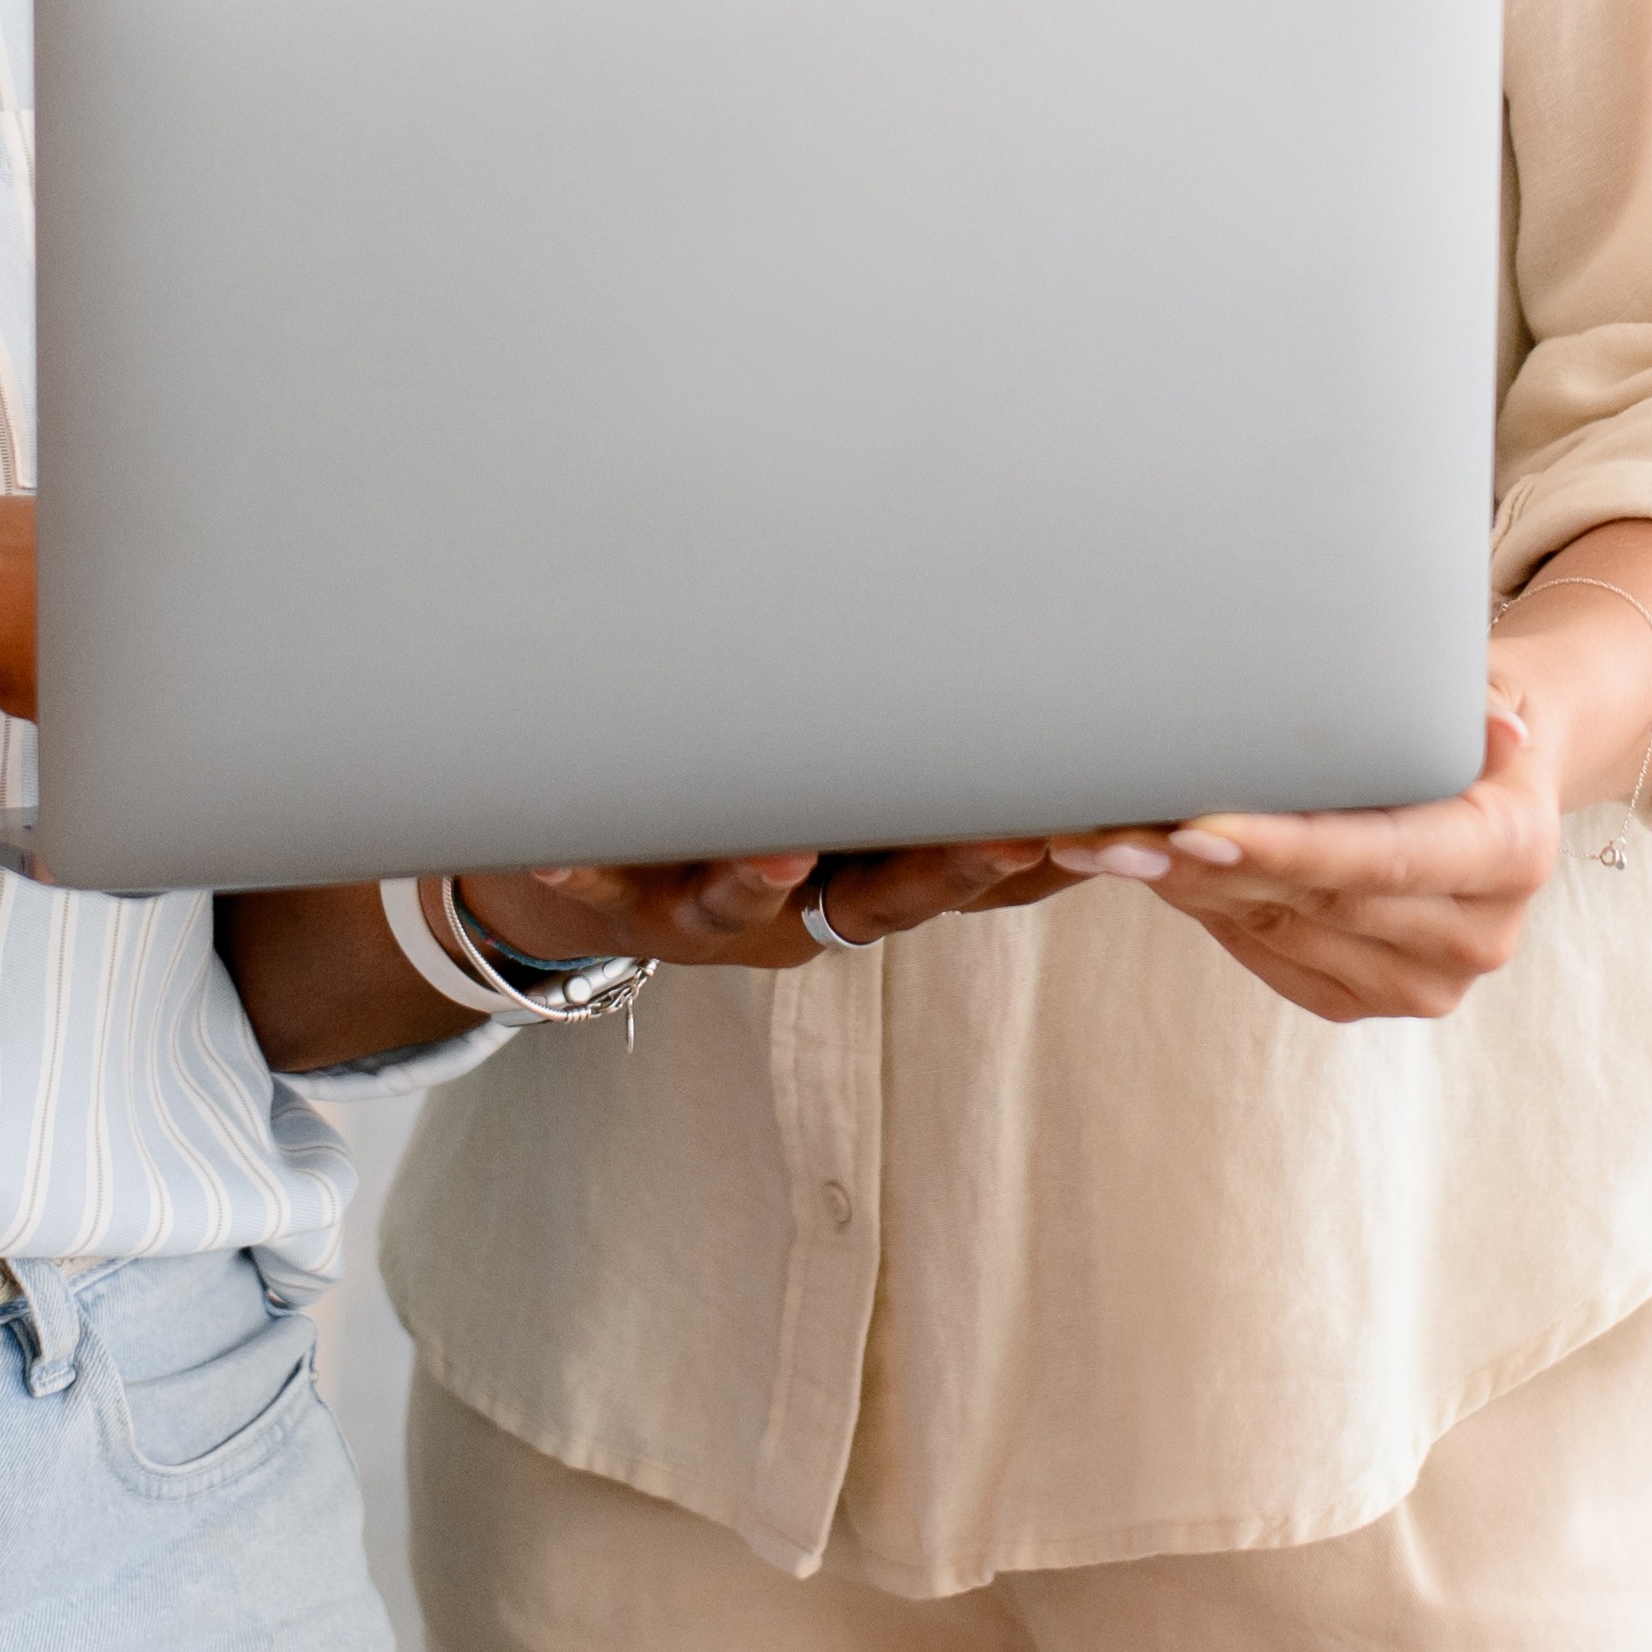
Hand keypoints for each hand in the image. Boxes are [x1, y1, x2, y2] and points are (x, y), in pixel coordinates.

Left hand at [454, 844, 1083, 974]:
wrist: (615, 883)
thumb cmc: (775, 833)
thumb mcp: (870, 821)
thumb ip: (955, 785)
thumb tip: (1101, 740)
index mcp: (873, 882)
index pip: (963, 869)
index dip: (1020, 850)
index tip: (1082, 818)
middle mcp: (805, 908)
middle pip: (885, 901)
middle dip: (943, 870)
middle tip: (1005, 835)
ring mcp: (712, 911)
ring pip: (744, 901)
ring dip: (764, 878)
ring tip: (781, 854)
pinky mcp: (622, 898)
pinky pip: (598, 888)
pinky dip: (579, 873)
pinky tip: (550, 856)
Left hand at [1052, 700, 1568, 1021]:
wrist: (1487, 785)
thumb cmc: (1456, 715)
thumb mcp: (1467, 690)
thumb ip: (1466, 707)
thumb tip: (1497, 727)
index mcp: (1514, 853)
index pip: (1385, 856)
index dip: (1288, 846)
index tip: (1197, 828)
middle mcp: (1478, 936)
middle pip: (1316, 898)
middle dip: (1206, 864)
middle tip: (1112, 830)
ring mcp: (1424, 981)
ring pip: (1277, 929)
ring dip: (1183, 886)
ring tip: (1102, 841)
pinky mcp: (1367, 999)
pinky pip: (1268, 954)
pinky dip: (1204, 909)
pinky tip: (1147, 868)